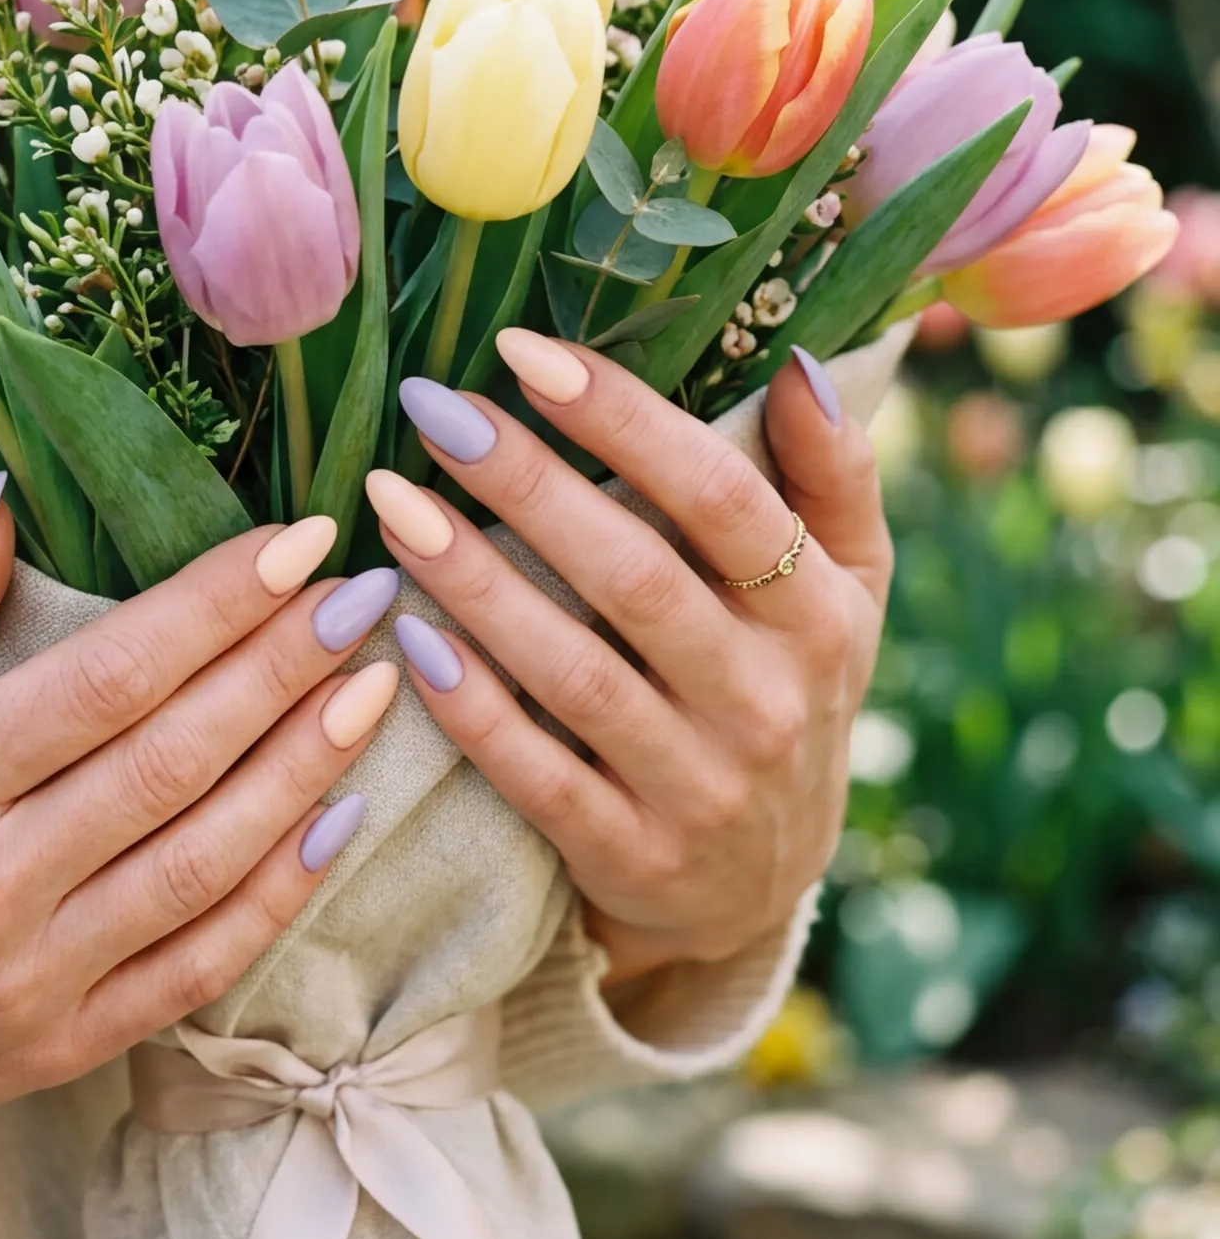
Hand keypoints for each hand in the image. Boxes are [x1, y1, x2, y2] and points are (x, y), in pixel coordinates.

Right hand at [0, 499, 400, 1238]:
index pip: (105, 679)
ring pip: (204, 860)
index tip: (296, 543)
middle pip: (175, 759)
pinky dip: (278, 893)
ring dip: (305, 767)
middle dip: (285, 666)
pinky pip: (199, 967)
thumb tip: (7, 507)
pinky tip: (337, 818)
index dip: (212, 606)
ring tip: (375, 686)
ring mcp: (32, 978)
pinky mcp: (63, 1046)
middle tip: (366, 593)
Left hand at [364, 330, 890, 991]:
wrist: (762, 887)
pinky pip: (538, 778)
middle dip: (524, 483)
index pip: (722, 498)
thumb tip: (802, 365)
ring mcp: (700, 788)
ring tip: (391, 504)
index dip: (624, 421)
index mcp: (817, 613)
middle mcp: (767, 700)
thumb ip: (832, 476)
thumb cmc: (787, 688)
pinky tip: (407, 641)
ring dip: (474, 584)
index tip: (523, 351)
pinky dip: (472, 710)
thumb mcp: (847, 589)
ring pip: (573, 675)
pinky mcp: (632, 857)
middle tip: (430, 407)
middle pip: (634, 576)